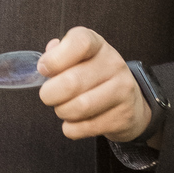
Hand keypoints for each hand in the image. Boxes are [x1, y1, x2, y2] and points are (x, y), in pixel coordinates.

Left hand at [37, 28, 153, 141]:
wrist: (130, 101)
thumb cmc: (94, 76)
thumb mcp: (79, 58)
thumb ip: (58, 55)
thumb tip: (45, 62)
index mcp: (98, 45)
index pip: (80, 43)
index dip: (55, 58)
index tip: (43, 69)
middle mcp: (113, 64)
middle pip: (71, 82)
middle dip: (50, 94)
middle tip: (48, 96)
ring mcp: (122, 90)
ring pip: (79, 108)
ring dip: (62, 112)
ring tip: (64, 108)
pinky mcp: (123, 116)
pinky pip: (85, 128)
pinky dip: (72, 128)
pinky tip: (76, 121)